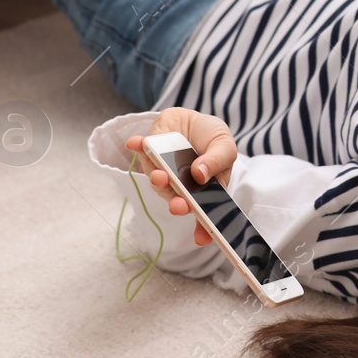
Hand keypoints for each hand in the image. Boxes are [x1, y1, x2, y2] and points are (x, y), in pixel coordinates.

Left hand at [126, 107, 237, 246]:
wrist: (192, 119)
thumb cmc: (211, 137)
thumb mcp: (224, 144)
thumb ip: (218, 159)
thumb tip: (200, 173)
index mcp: (205, 188)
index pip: (204, 211)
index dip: (204, 227)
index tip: (202, 238)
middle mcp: (181, 186)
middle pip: (178, 201)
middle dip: (178, 205)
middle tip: (179, 205)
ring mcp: (164, 171)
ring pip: (159, 181)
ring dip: (158, 178)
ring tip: (160, 174)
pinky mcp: (149, 154)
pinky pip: (141, 153)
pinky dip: (137, 148)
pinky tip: (133, 143)